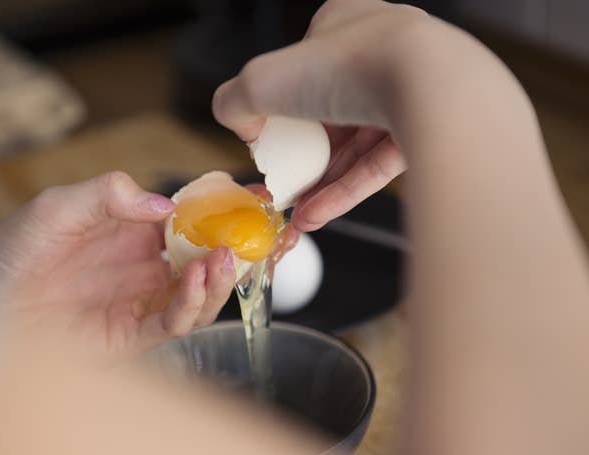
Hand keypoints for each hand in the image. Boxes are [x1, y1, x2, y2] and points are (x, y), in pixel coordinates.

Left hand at [0, 172, 236, 355]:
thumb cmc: (15, 249)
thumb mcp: (60, 205)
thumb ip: (110, 194)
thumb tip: (166, 206)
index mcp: (137, 232)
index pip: (195, 220)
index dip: (228, 210)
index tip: (257, 197)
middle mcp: (147, 268)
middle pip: (208, 261)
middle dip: (241, 250)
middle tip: (266, 235)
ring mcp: (142, 301)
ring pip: (200, 296)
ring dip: (220, 279)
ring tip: (222, 257)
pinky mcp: (130, 334)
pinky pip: (172, 323)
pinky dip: (190, 303)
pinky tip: (194, 279)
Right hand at [212, 0, 431, 229]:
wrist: (432, 88)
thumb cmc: (350, 67)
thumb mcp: (261, 80)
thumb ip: (234, 101)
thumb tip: (242, 129)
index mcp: (344, 25)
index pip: (301, 72)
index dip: (277, 111)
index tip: (263, 145)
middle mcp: (381, 53)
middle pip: (328, 114)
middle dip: (302, 157)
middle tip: (281, 186)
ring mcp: (410, 91)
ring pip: (355, 145)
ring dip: (320, 184)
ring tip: (295, 214)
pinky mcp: (429, 129)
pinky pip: (378, 165)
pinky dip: (346, 192)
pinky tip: (316, 217)